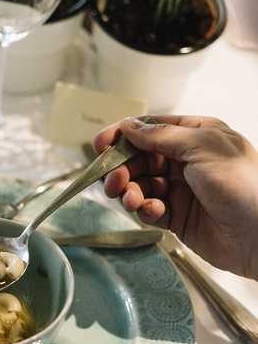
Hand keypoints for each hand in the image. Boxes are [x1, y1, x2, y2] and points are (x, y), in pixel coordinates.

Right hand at [95, 115, 257, 277]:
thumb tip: (129, 126)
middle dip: (122, 167)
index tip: (101, 144)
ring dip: (129, 191)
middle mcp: (186, 160)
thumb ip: (162, 136)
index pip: (151, 129)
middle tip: (112, 180)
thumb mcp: (202, 147)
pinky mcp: (177, 217)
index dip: (123, 135)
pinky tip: (149, 211)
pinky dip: (144, 209)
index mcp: (196, 135)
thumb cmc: (242, 183)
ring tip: (128, 198)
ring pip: (141, 185)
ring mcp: (181, 190)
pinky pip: (150, 209)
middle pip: (140, 158)